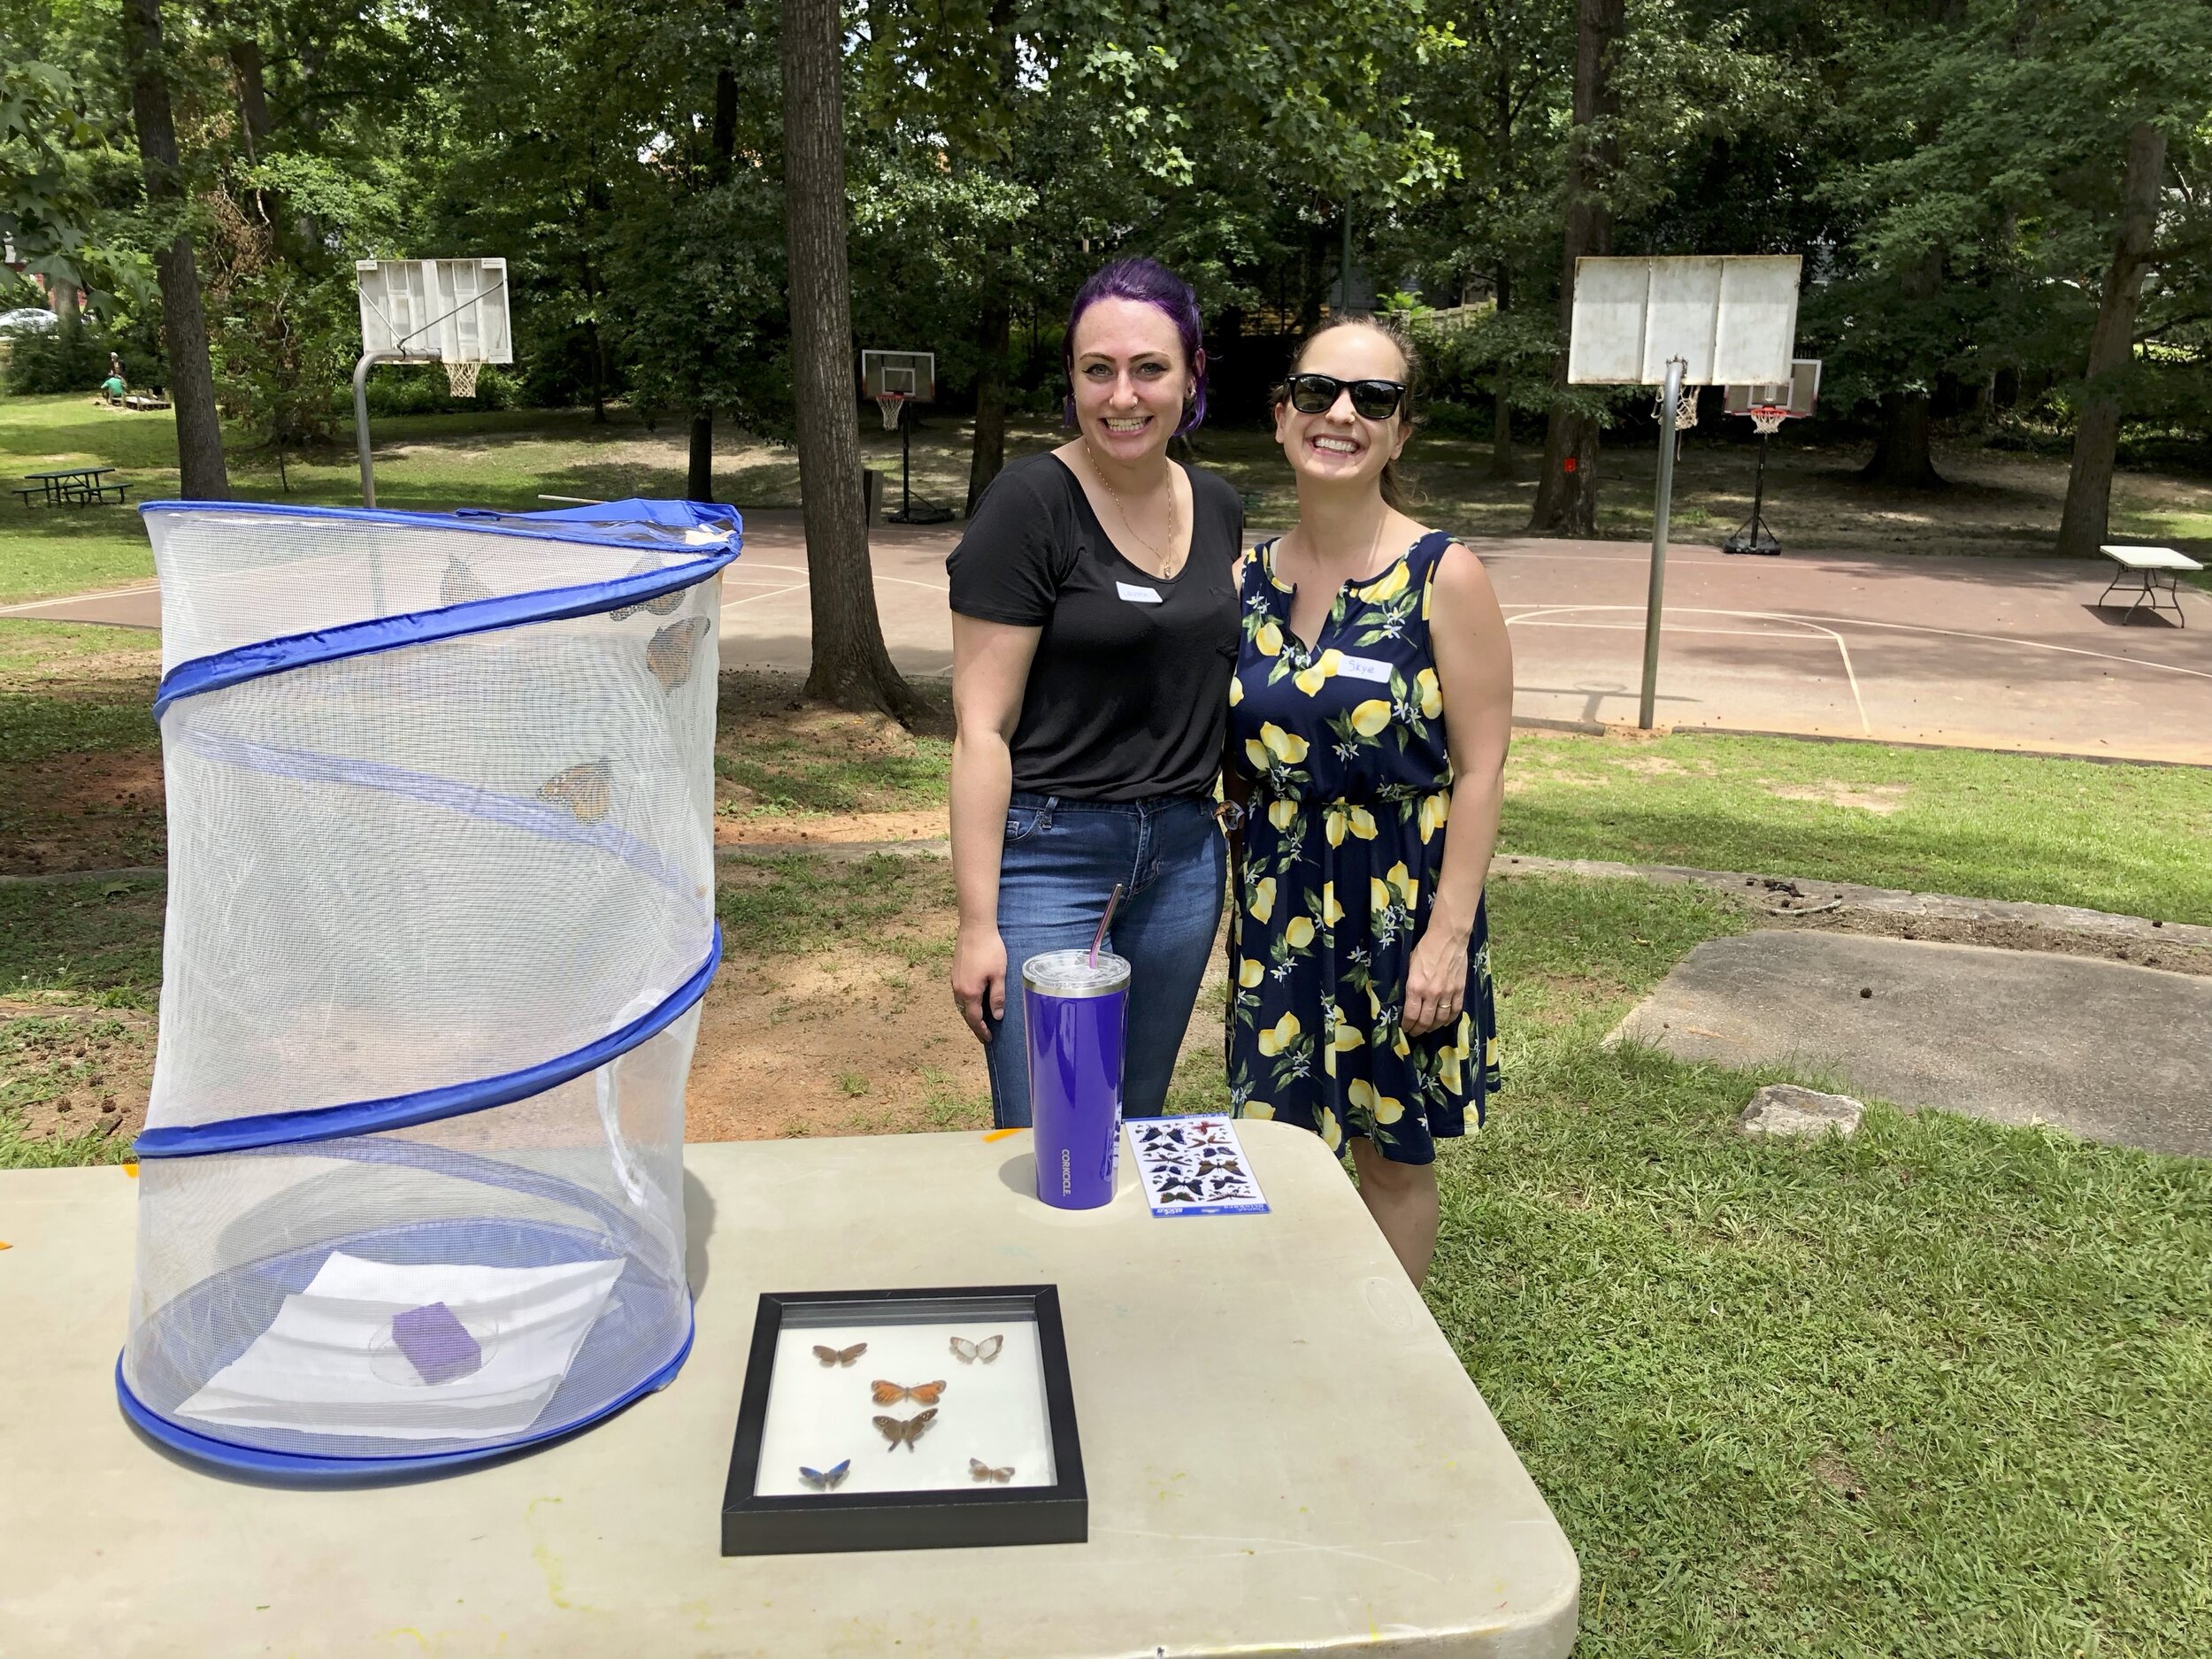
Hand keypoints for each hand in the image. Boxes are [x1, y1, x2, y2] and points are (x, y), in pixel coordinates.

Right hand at [951, 921, 1007, 1042]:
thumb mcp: (999, 975)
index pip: (974, 1019)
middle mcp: (958, 989)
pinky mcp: (955, 973)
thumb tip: (996, 1016)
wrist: (975, 928)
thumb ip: (997, 997)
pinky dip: (967, 1003)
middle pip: (966, 1014)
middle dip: (975, 1025)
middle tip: (985, 1035)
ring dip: (970, 1014)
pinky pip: (959, 995)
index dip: (982, 1031)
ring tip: (981, 1021)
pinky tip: (974, 1002)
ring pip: (961, 1004)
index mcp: (970, 992)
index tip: (989, 1039)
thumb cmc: (990, 950)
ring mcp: (954, 981)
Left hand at [1401, 925, 1468, 1038]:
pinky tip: (1444, 1022)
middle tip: (1414, 1032)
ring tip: (1427, 1029)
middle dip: (1418, 1030)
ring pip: (1440, 1019)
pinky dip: (1449, 1020)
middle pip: (1425, 1021)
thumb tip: (1405, 999)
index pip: (1411, 1015)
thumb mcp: (1409, 965)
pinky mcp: (1460, 990)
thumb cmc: (1425, 948)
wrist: (1448, 937)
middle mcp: (1432, 993)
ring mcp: (1448, 993)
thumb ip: (1409, 984)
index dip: (1407, 1025)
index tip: (1404, 1028)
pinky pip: (1455, 1011)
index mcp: (1416, 987)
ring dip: (1433, 1027)